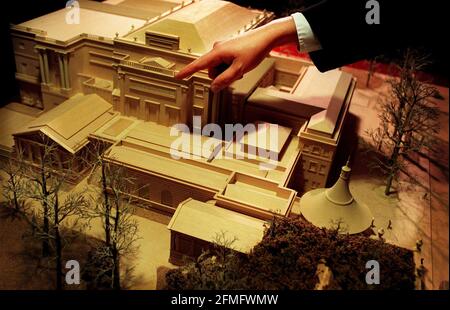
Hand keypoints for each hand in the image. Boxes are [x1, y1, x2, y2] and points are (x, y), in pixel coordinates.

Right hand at [175, 16, 298, 91]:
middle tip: (236, 74)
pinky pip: (225, 63)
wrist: (266, 38)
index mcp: (217, 52)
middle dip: (221, 76)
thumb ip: (225, 80)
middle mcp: (217, 48)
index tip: (177, 76)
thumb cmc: (254, 50)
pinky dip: (231, 68)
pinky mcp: (229, 50)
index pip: (198, 64)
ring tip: (241, 68)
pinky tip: (241, 65)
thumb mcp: (239, 70)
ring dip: (227, 72)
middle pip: (212, 70)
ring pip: (219, 68)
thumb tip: (213, 88)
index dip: (187, 72)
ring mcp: (223, 49)